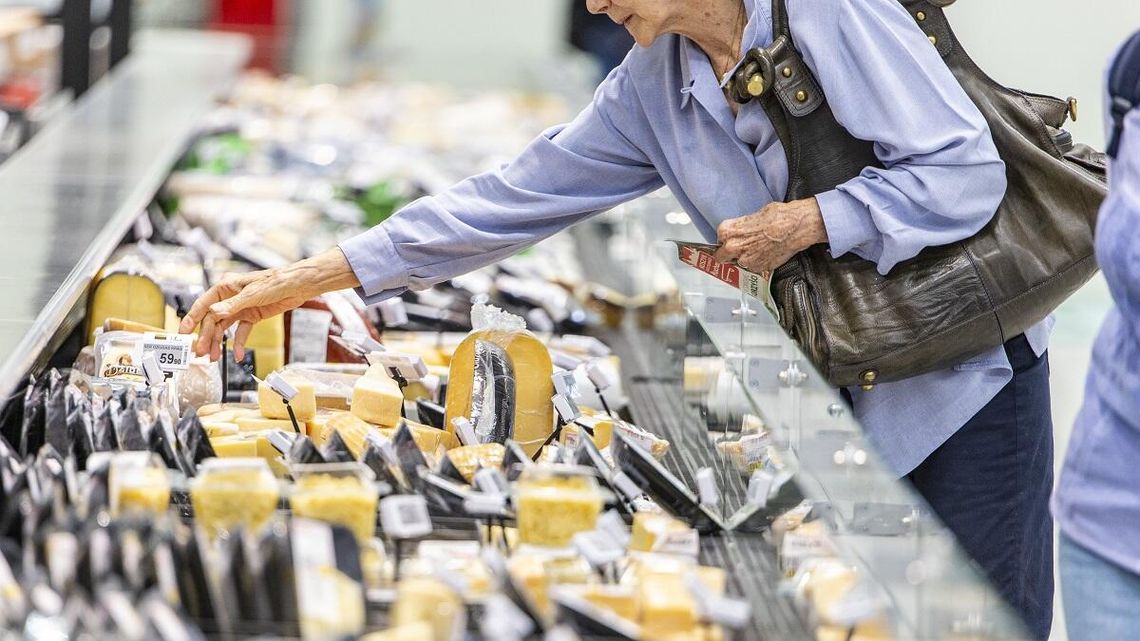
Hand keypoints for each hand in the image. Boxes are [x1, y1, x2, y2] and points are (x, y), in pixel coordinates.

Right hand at [179, 248, 360, 360]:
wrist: (298, 286)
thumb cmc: (276, 282)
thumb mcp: (253, 294)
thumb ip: (232, 306)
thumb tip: (214, 314)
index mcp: (226, 287)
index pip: (204, 304)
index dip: (192, 318)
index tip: (183, 333)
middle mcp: (230, 298)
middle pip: (213, 320)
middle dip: (205, 336)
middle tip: (200, 353)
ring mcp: (241, 307)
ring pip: (224, 327)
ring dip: (218, 342)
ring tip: (213, 357)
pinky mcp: (252, 315)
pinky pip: (241, 332)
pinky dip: (238, 344)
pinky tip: (236, 355)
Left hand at [714, 198, 828, 273]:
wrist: (796, 227)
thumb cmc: (778, 216)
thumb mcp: (754, 215)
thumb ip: (742, 226)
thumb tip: (742, 231)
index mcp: (727, 230)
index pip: (718, 239)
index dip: (726, 239)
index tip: (731, 239)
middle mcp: (733, 247)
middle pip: (721, 257)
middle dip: (727, 254)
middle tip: (738, 249)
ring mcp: (745, 260)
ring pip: (738, 263)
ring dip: (744, 258)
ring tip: (757, 249)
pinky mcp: (758, 268)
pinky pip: (752, 268)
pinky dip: (757, 263)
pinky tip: (766, 253)